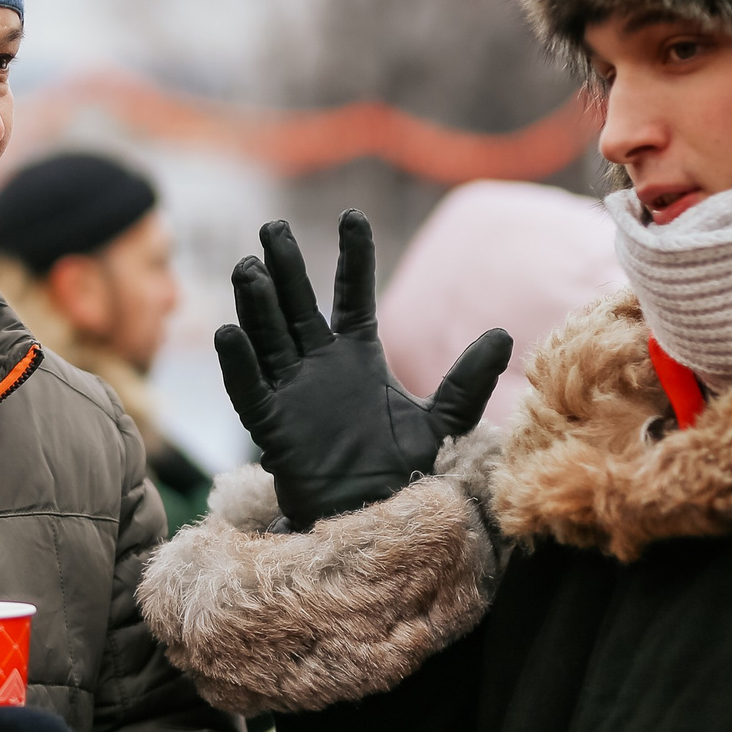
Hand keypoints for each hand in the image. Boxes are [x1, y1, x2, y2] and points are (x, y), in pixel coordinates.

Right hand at [215, 211, 512, 529]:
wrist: (370, 515)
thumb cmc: (400, 467)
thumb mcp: (442, 422)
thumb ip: (466, 381)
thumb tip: (504, 334)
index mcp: (357, 355)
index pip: (352, 294)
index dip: (353, 257)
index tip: (353, 217)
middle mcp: (319, 365)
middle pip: (298, 306)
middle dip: (287, 267)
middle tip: (273, 229)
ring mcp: (291, 392)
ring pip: (269, 337)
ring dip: (257, 305)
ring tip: (248, 268)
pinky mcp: (272, 426)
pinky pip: (250, 390)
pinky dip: (238, 364)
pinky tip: (228, 333)